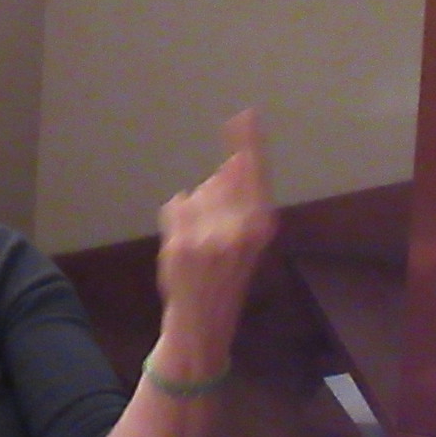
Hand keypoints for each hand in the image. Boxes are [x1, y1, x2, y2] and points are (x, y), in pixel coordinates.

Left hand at [154, 111, 276, 366]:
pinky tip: (182, 247)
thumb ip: (237, 201)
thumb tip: (229, 163)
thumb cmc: (224, 279)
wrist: (204, 322)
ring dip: (193, 211)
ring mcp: (210, 236)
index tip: (244, 114)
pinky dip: (175, 219)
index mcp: (260, 225)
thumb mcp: (243, 240)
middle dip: (212, 194)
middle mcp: (240, 228)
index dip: (248, 142)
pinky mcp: (183, 244)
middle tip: (209, 226)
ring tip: (198, 244)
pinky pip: (176, 206)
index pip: (256, 173)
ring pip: (196, 194)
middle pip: (221, 179)